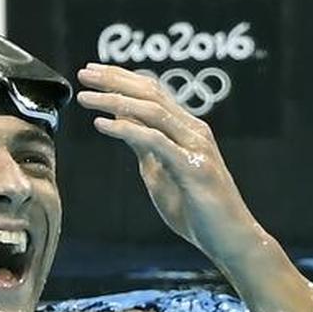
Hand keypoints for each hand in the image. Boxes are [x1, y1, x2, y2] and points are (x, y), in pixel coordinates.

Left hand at [76, 63, 312, 311]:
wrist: (229, 240)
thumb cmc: (196, 210)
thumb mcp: (159, 172)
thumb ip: (143, 146)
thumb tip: (119, 120)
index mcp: (187, 129)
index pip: (153, 92)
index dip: (122, 78)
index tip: (92, 71)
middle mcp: (193, 131)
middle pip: (151, 93)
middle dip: (115, 79)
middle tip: (83, 72)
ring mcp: (195, 147)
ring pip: (153, 111)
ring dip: (115, 100)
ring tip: (85, 97)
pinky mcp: (193, 168)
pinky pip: (156, 141)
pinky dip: (127, 129)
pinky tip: (102, 125)